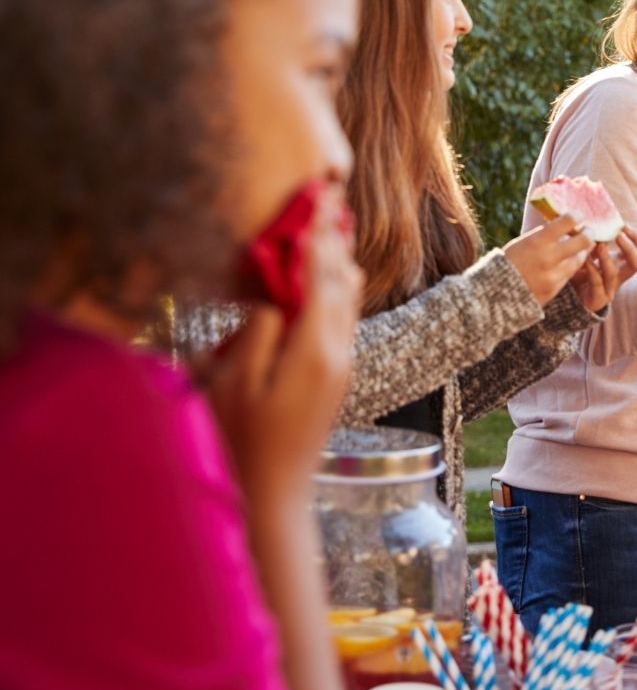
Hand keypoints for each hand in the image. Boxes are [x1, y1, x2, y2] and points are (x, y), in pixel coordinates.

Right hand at [204, 187, 363, 498]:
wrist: (275, 491)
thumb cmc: (243, 441)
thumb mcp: (235, 384)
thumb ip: (258, 333)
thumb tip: (275, 295)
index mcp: (313, 349)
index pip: (319, 277)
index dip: (316, 236)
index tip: (317, 199)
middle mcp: (338, 351)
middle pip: (343, 280)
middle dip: (334, 240)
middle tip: (329, 197)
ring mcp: (342, 364)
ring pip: (350, 298)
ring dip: (340, 260)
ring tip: (333, 224)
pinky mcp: (337, 374)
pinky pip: (344, 317)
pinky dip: (337, 287)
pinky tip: (327, 275)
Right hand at [503, 214, 594, 305]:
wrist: (495, 294)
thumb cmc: (508, 263)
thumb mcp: (522, 242)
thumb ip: (542, 236)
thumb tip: (562, 228)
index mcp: (538, 241)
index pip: (568, 221)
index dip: (576, 216)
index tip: (578, 216)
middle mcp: (549, 257)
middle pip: (583, 241)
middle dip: (588, 234)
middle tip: (588, 231)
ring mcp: (554, 275)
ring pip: (579, 260)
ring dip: (582, 252)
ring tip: (581, 247)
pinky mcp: (555, 289)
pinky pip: (570, 275)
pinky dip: (571, 266)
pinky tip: (570, 261)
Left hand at [569, 226, 636, 311]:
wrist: (574, 297)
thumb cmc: (586, 271)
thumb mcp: (595, 253)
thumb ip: (599, 241)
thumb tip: (597, 220)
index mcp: (624, 264)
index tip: (624, 226)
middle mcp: (621, 276)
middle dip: (630, 249)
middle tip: (619, 235)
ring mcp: (611, 288)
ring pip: (614, 273)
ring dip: (606, 257)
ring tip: (598, 245)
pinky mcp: (598, 298)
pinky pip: (597, 282)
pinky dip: (591, 269)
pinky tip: (584, 259)